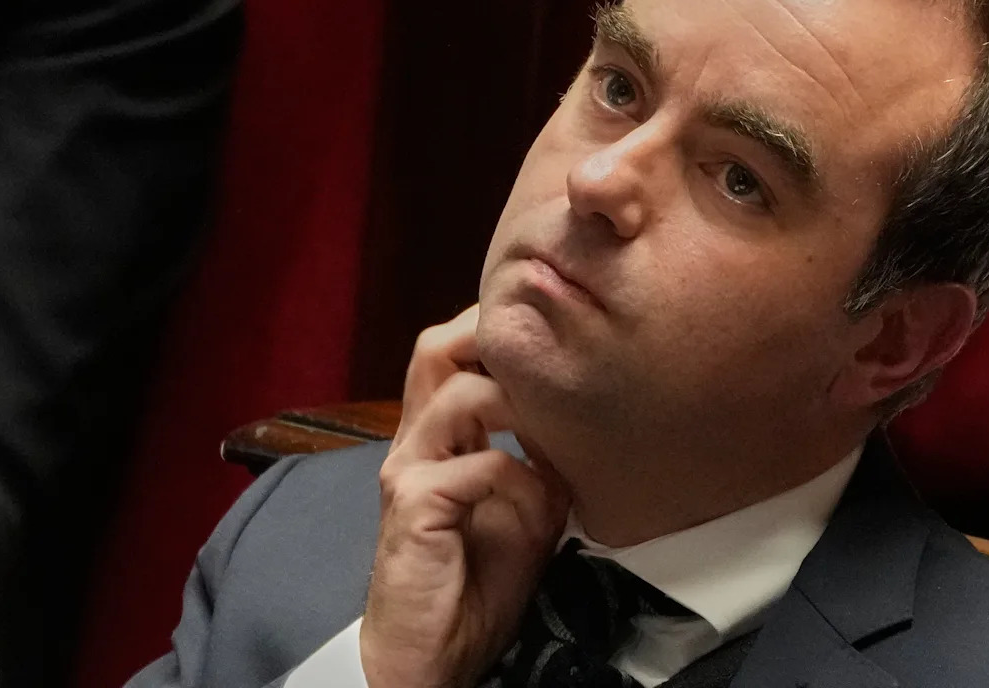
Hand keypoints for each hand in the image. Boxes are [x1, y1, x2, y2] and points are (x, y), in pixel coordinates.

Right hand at [359, 305, 569, 687]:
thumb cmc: (475, 582)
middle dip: (491, 337)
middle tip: (547, 357)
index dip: (495, 333)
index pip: (451, 353)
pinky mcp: (415, 505)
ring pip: (460, 395)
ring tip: (555, 443)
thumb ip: (539, 459)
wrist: (432, 654)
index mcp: (435, 437)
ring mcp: (408, 469)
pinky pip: (484, 465)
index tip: (555, 339)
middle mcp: (413, 442)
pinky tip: (543, 515)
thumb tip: (580, 426)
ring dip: (523, 412)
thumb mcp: (524, 508)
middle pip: (435, 349)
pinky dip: (526, 482)